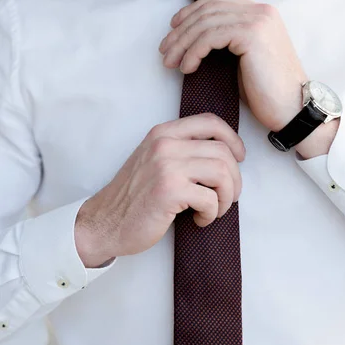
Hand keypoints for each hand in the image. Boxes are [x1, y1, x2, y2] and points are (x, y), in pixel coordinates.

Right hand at [75, 114, 245, 266]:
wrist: (105, 222)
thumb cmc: (135, 196)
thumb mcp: (155, 159)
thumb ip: (182, 149)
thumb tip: (226, 154)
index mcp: (164, 133)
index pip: (211, 122)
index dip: (233, 139)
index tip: (239, 159)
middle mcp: (165, 144)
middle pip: (223, 152)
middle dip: (234, 179)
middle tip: (228, 197)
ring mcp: (166, 166)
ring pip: (222, 173)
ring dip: (227, 197)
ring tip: (214, 209)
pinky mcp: (169, 191)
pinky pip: (211, 199)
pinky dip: (212, 213)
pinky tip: (198, 219)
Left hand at [159, 0, 307, 131]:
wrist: (293, 109)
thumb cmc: (267, 91)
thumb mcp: (243, 58)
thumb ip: (225, 41)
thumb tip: (193, 38)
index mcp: (261, 12)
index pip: (218, 0)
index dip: (192, 12)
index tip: (173, 29)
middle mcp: (261, 10)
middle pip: (208, 9)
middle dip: (181, 29)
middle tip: (165, 50)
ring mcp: (258, 19)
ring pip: (205, 23)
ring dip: (182, 43)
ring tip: (170, 62)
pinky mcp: (252, 34)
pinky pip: (210, 37)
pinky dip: (193, 52)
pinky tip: (187, 68)